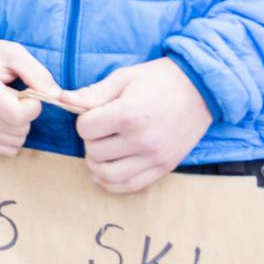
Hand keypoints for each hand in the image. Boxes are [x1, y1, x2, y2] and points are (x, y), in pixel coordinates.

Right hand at [0, 38, 58, 156]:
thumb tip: (57, 96)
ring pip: (15, 143)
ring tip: (9, 104)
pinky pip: (6, 150)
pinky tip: (4, 116)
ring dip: (21, 126)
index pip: (17, 116)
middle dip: (27, 114)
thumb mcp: (14, 53)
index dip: (33, 106)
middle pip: (18, 130)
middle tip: (17, 95)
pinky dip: (12, 136)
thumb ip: (37, 73)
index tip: (29, 92)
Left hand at [66, 58, 212, 193]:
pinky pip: (130, 186)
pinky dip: (113, 182)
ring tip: (100, 151)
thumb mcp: (124, 77)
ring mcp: (155, 157)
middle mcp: (142, 140)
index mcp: (129, 115)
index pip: (85, 129)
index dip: (84, 120)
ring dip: (96, 164)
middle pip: (94, 152)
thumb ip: (93, 93)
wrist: (202, 88)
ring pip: (108, 175)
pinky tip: (107, 170)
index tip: (94, 113)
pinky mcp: (165, 167)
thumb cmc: (161, 78)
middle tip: (98, 130)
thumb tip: (61, 99)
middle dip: (89, 140)